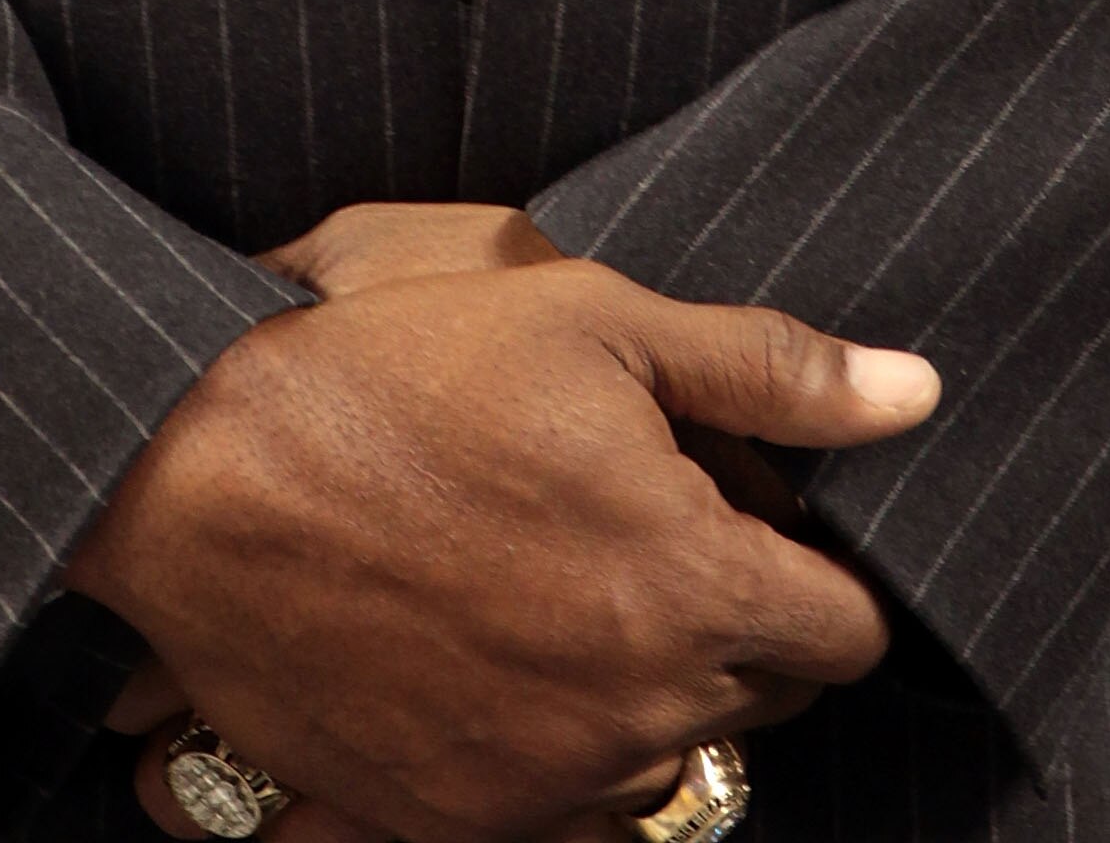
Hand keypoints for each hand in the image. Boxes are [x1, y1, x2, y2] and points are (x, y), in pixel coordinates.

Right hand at [68, 244, 937, 842]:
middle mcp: (631, 715)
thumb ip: (767, 368)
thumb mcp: (594, 317)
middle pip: (756, 703)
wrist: (197, 468)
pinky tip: (493, 666)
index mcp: (691, 592)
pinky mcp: (442, 820)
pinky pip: (548, 820)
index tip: (765, 523)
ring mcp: (536, 784)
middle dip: (732, 623)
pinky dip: (542, 756)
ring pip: (654, 767)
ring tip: (559, 585)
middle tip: (646, 525)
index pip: (842, 634)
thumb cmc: (397, 371)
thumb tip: (912, 394)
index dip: (820, 570)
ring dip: (639, 692)